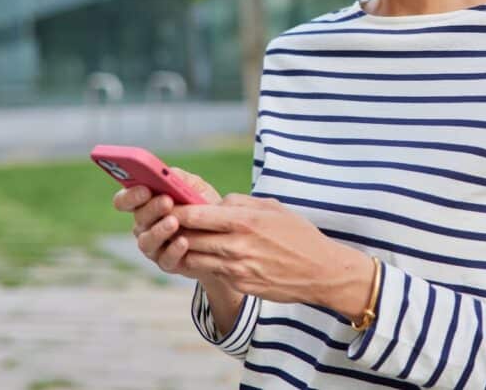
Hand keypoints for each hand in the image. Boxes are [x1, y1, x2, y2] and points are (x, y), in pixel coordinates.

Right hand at [112, 167, 225, 275]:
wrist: (222, 231)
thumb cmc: (203, 204)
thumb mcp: (193, 186)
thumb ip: (177, 178)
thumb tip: (165, 173)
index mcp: (144, 203)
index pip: (124, 200)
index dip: (131, 195)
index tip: (145, 189)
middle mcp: (144, 225)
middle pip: (138, 218)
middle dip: (152, 209)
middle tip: (167, 201)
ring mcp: (154, 246)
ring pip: (146, 241)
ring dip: (159, 231)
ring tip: (174, 222)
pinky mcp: (167, 262)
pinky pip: (165, 259)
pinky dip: (173, 250)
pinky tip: (183, 241)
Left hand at [170, 194, 375, 320]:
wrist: (320, 271)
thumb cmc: (299, 235)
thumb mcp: (273, 208)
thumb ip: (241, 203)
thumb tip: (215, 203)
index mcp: (245, 221)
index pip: (197, 215)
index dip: (178, 210)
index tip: (168, 204)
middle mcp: (237, 246)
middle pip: (190, 237)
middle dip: (175, 229)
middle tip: (165, 221)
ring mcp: (236, 268)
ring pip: (194, 258)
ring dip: (184, 248)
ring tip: (179, 239)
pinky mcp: (239, 284)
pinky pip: (211, 272)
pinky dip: (202, 262)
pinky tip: (201, 255)